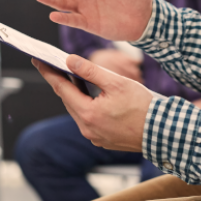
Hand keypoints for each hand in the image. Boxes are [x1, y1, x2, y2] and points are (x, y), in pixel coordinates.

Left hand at [33, 54, 151, 151]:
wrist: (164, 132)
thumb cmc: (143, 107)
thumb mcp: (116, 82)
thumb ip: (91, 70)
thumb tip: (70, 60)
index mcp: (88, 114)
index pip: (61, 88)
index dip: (48, 72)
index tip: (37, 60)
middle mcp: (87, 128)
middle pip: (68, 100)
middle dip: (61, 81)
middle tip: (53, 64)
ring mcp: (94, 136)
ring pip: (77, 109)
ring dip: (74, 93)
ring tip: (72, 76)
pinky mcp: (102, 139)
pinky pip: (87, 119)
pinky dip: (85, 104)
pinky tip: (89, 94)